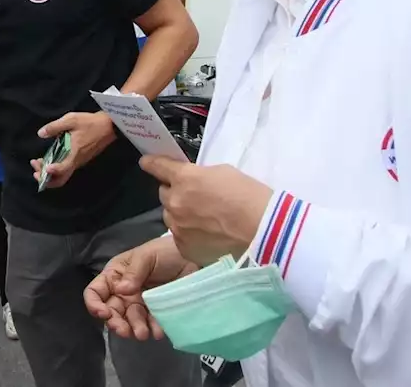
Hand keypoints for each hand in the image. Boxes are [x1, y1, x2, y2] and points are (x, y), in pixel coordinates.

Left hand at [31, 111, 115, 188]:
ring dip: (49, 174)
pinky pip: (66, 169)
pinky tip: (49, 159)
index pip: (63, 169)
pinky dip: (55, 169)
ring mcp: (79, 162)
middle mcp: (76, 162)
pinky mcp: (80, 159)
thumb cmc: (90, 122)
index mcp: (75, 154)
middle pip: (61, 179)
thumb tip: (41, 133)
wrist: (109, 126)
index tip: (44, 167)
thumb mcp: (71, 120)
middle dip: (46, 179)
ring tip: (39, 164)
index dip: (52, 172)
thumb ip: (55, 127)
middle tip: (35, 171)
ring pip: (63, 175)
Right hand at [84, 235, 196, 340]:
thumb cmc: (166, 251)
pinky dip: (152, 330)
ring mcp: (140, 304)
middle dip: (116, 323)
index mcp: (116, 275)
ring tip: (144, 333)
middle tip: (125, 331)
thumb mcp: (147, 255)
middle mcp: (124, 292)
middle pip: (111, 312)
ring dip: (134, 329)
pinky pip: (150, 325)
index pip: (96, 292)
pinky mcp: (156, 313)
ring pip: (130, 321)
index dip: (94, 304)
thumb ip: (133, 272)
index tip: (104, 313)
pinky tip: (158, 330)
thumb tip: (121, 290)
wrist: (195, 258)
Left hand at [139, 156, 272, 267]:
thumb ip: (200, 176)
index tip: (147, 162)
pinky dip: (189, 234)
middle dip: (175, 193)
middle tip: (195, 198)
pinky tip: (207, 236)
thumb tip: (193, 182)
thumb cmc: (250, 198)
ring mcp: (178, 227)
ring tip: (203, 220)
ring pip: (171, 217)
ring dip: (180, 215)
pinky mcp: (184, 248)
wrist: (263, 232)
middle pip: (165, 194)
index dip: (152, 163)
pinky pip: (180, 237)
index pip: (158, 167)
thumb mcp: (224, 173)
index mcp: (184, 178)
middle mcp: (175, 202)